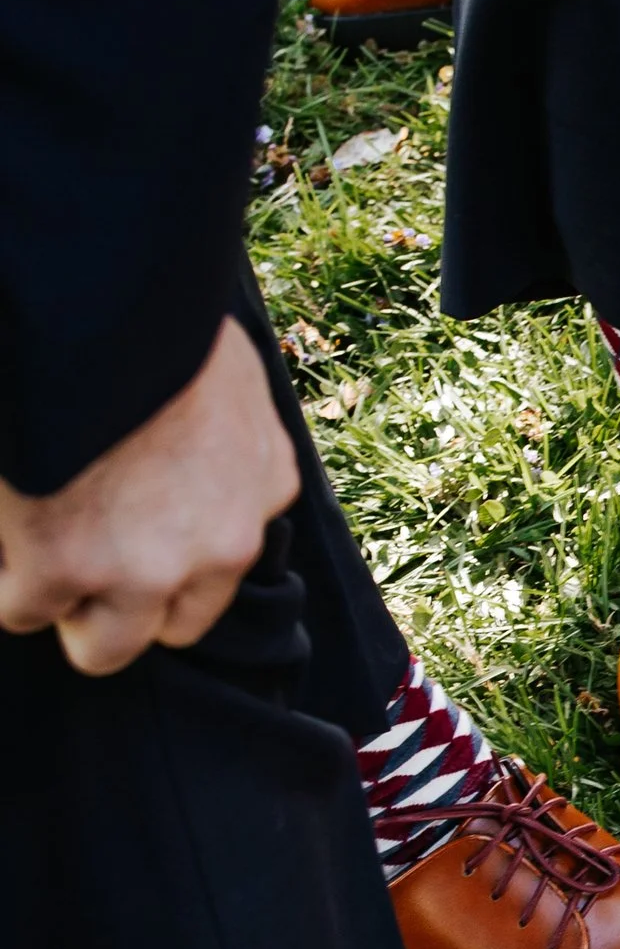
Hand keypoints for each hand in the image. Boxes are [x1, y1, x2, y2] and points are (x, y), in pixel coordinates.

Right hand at [0, 319, 299, 677]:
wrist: (99, 302)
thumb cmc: (158, 315)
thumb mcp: (229, 372)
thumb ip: (228, 430)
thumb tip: (195, 447)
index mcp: (265, 489)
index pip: (225, 564)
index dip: (170, 556)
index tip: (131, 532)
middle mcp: (219, 546)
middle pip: (173, 628)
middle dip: (126, 605)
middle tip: (80, 560)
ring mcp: (144, 568)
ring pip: (102, 646)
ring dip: (64, 609)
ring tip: (33, 562)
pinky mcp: (62, 570)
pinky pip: (21, 611)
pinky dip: (6, 587)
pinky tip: (5, 550)